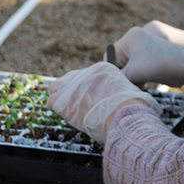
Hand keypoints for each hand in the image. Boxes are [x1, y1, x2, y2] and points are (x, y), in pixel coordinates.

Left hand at [47, 62, 161, 144]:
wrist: (125, 115)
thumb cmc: (132, 108)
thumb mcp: (130, 90)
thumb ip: (119, 89)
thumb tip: (121, 98)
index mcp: (102, 69)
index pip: (85, 75)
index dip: (84, 87)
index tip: (87, 97)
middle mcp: (85, 73)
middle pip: (69, 79)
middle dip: (70, 90)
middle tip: (74, 102)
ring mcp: (73, 86)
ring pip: (56, 88)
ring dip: (60, 98)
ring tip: (68, 108)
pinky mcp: (63, 100)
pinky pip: (51, 101)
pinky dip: (57, 109)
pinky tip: (66, 115)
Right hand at [107, 27, 183, 86]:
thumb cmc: (165, 65)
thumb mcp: (136, 72)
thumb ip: (119, 78)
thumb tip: (108, 85)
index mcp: (130, 38)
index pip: (110, 58)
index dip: (111, 73)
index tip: (116, 86)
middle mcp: (136, 40)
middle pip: (120, 64)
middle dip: (123, 77)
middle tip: (128, 88)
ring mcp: (145, 49)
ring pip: (130, 69)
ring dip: (132, 80)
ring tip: (139, 87)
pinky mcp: (153, 59)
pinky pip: (140, 71)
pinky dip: (141, 80)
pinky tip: (146, 85)